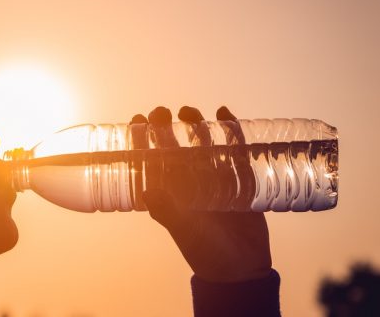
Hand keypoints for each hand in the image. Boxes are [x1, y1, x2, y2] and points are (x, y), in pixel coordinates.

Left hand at [131, 106, 271, 282]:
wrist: (242, 268)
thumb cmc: (205, 251)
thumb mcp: (184, 230)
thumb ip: (168, 212)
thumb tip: (148, 191)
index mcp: (169, 192)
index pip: (150, 159)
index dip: (141, 138)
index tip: (137, 119)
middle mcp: (188, 181)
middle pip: (174, 145)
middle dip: (166, 126)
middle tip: (161, 111)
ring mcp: (213, 177)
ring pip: (201, 142)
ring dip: (195, 124)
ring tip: (188, 111)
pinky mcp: (239, 177)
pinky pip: (234, 148)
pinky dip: (230, 130)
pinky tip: (224, 113)